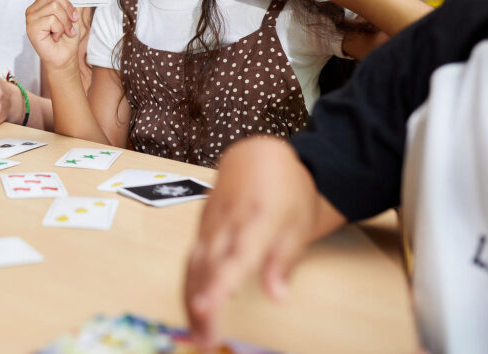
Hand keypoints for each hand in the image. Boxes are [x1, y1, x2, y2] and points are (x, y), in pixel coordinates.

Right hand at [25, 0, 80, 73]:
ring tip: (63, 32)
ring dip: (65, 22)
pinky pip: (52, 19)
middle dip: (67, 8)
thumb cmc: (67, 38)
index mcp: (43, 3)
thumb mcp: (73, 15)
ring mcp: (31, 17)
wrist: (65, 57)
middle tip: (71, 21)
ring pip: (54, 7)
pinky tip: (55, 36)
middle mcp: (35, 8)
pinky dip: (59, 29)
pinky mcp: (31, 27)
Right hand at [184, 138, 318, 347]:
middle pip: (207, 266)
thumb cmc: (286, 190)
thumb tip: (277, 297)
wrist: (258, 153)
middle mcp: (226, 220)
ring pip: (193, 262)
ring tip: (197, 332)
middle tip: (203, 341)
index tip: (207, 310)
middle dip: (201, 304)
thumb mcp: (298, 224)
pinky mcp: (201, 223)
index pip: (234, 257)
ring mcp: (209, 221)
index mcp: (256, 218)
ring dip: (190, 298)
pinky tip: (192, 306)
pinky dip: (189, 283)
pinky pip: (191, 256)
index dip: (218, 284)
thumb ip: (283, 261)